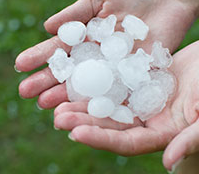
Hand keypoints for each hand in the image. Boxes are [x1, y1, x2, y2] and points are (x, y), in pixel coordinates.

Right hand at [15, 0, 195, 108]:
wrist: (167, 2)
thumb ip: (75, 13)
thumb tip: (47, 27)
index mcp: (86, 39)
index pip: (60, 50)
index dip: (40, 57)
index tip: (21, 66)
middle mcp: (96, 57)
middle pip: (70, 72)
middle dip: (48, 82)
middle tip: (27, 94)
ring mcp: (113, 69)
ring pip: (87, 85)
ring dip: (67, 95)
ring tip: (47, 105)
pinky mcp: (132, 76)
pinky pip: (115, 90)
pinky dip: (99, 100)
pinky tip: (83, 109)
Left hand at [53, 40, 198, 171]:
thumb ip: (191, 138)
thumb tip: (169, 163)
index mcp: (160, 131)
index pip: (126, 142)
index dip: (102, 139)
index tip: (76, 134)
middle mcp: (146, 117)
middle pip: (111, 124)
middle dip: (84, 122)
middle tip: (58, 118)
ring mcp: (140, 98)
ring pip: (108, 104)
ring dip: (85, 104)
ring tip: (59, 103)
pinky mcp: (138, 80)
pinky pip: (114, 82)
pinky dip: (97, 83)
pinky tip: (80, 80)